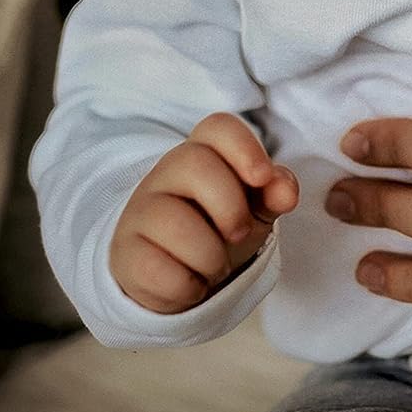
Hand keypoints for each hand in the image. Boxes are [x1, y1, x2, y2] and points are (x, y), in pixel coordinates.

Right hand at [109, 112, 298, 313]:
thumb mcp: (256, 208)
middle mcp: (166, 172)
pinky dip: (187, 285)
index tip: (263, 177)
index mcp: (204, 151)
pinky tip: (191, 283)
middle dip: (230, 206)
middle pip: (195, 164)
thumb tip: (286, 191)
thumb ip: (275, 192)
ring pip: (173, 222)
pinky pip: (156, 267)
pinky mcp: (124, 251)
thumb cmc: (223, 227)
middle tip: (239, 233)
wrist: (181, 274)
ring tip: (215, 265)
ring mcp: (139, 209)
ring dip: (210, 256)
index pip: (217, 126)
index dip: (243, 146)